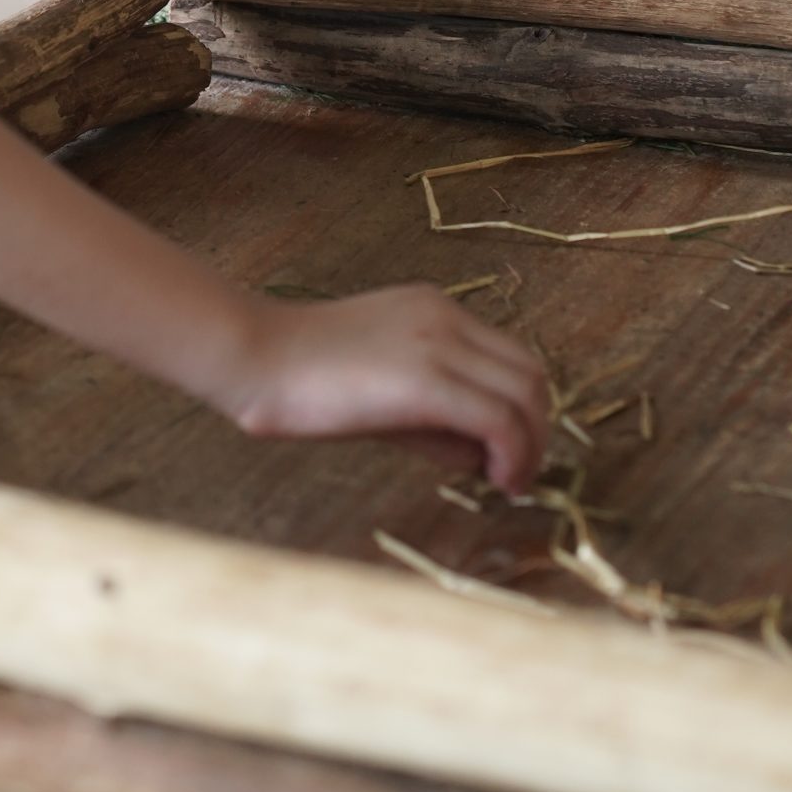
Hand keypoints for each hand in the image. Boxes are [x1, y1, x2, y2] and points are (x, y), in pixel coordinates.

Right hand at [218, 283, 548, 492]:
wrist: (254, 358)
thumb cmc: (303, 379)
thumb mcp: (381, 383)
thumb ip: (433, 408)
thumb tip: (483, 456)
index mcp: (435, 309)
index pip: (512, 357)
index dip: (524, 410)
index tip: (508, 452)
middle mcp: (446, 317)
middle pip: (531, 375)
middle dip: (537, 430)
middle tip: (516, 475)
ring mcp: (439, 344)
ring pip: (526, 396)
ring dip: (530, 447)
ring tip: (508, 482)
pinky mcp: (427, 380)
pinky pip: (499, 419)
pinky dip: (513, 455)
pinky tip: (496, 480)